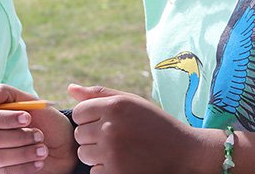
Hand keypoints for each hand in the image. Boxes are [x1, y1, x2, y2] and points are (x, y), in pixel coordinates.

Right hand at [0, 84, 76, 173]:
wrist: (65, 146)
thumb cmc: (48, 122)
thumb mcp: (32, 102)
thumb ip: (6, 94)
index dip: (7, 119)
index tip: (28, 118)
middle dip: (20, 137)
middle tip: (40, 135)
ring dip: (25, 153)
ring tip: (43, 150)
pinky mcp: (5, 173)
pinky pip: (6, 173)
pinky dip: (26, 167)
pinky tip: (39, 162)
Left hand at [69, 84, 209, 173]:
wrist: (184, 153)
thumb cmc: (154, 124)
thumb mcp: (131, 102)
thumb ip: (99, 94)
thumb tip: (70, 89)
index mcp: (115, 106)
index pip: (78, 113)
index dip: (89, 119)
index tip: (105, 123)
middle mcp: (111, 127)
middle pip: (79, 135)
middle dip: (92, 137)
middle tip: (116, 138)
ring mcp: (113, 152)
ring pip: (84, 154)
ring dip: (97, 155)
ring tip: (120, 151)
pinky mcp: (116, 173)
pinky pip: (94, 171)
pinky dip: (106, 170)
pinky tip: (124, 163)